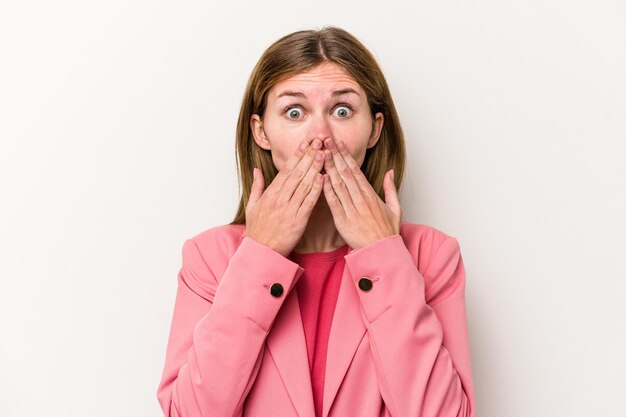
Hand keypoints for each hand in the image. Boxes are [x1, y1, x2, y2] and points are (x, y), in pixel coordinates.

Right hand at [245, 138, 325, 256]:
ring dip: (315, 168)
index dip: (297, 156)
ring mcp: (289, 209)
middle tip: (319, 142)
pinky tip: (323, 178)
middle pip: (297, 173)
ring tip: (324, 154)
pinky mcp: (298, 221)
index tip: (306, 144)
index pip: (286, 170)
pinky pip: (309, 202)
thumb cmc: (257, 230)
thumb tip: (256, 170)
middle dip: (309, 156)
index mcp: (270, 194)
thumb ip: (256, 186)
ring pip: (304, 184)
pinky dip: (316, 189)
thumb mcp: (251, 206)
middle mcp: (279, 199)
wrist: (261, 252)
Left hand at [322, 137, 401, 249]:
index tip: (338, 143)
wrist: (381, 251)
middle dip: (335, 155)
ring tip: (321, 154)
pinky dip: (326, 189)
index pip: (356, 170)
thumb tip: (389, 172)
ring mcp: (351, 209)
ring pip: (338, 184)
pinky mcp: (342, 220)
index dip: (346, 155)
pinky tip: (319, 178)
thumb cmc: (387, 231)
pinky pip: (333, 202)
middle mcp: (360, 199)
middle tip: (325, 141)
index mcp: (371, 194)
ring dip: (328, 168)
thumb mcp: (395, 208)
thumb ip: (391, 188)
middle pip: (345, 173)